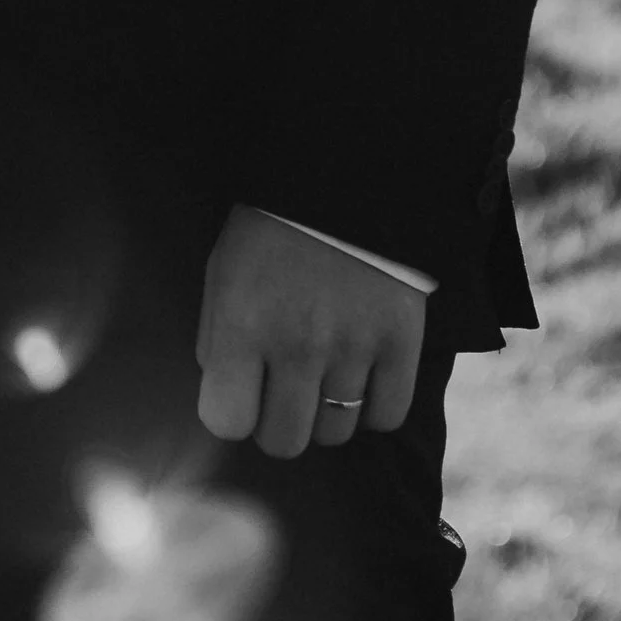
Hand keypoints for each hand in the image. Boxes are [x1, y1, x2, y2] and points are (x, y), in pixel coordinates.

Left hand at [195, 205, 424, 458]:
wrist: (343, 179)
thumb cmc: (271, 230)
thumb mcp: (222, 274)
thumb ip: (218, 340)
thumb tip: (231, 398)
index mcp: (241, 325)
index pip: (226, 421)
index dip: (234, 411)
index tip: (243, 393)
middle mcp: (297, 345)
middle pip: (284, 441)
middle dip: (279, 422)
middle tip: (285, 390)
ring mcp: (354, 347)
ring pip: (335, 433)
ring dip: (326, 413)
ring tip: (325, 375)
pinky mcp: (402, 343)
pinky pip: (386, 416)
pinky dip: (373, 407)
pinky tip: (362, 376)